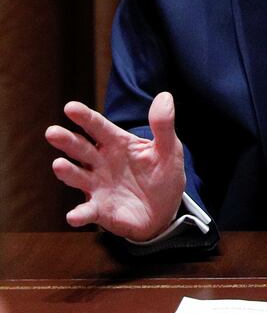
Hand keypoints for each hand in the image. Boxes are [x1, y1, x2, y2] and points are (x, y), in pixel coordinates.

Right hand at [45, 93, 186, 240]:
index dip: (85, 117)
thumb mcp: (168, 149)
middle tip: (53, 132)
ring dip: (67, 172)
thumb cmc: (162, 175)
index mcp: (116, 143)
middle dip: (66, 141)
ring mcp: (97, 186)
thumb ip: (163, 126)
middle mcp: (100, 162)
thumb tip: (165, 96)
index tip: (70, 107)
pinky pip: (87, 211)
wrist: (164, 211)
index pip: (98, 126)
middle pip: (80, 148)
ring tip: (59, 165)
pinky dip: (79, 214)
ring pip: (77, 176)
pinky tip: (73, 216)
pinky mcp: (99, 210)